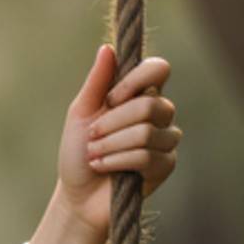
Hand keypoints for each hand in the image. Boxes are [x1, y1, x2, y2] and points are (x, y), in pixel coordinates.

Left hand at [56, 43, 180, 229]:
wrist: (77, 195)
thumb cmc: (77, 152)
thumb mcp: (81, 113)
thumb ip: (96, 82)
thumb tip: (107, 48)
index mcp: (140, 93)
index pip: (159, 69)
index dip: (136, 80)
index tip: (110, 98)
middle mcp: (159, 113)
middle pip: (148, 104)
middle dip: (111, 123)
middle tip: (91, 137)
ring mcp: (165, 139)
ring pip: (145, 132)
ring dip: (110, 144)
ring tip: (94, 154)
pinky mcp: (165, 165)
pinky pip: (145, 157)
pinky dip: (116, 161)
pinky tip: (104, 166)